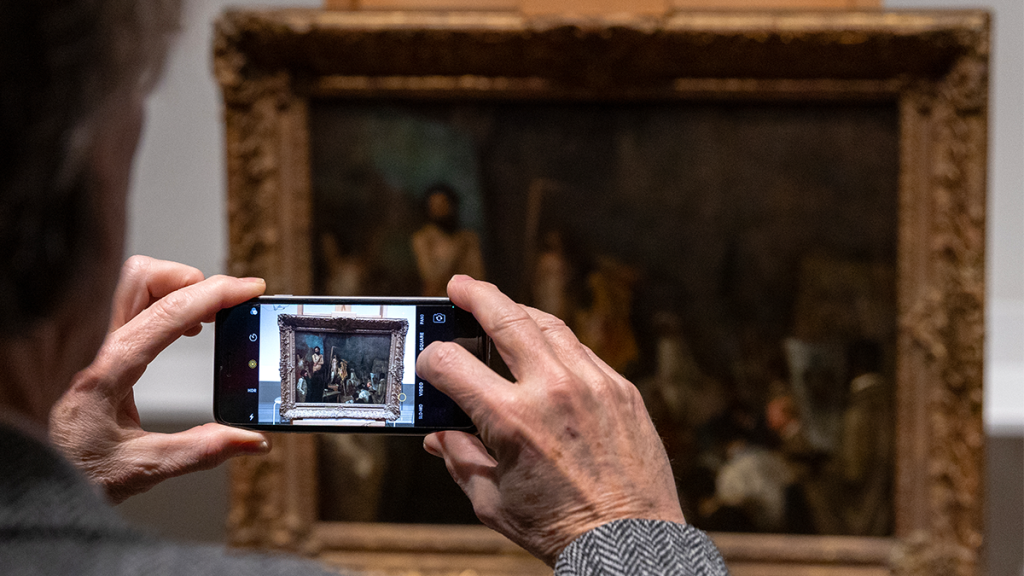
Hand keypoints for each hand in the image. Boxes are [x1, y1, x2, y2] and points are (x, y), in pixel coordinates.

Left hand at [49, 256, 270, 503]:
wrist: (26, 479)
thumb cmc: (68, 472)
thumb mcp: (140, 468)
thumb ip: (201, 450)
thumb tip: (250, 441)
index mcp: (105, 371)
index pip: (167, 313)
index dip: (214, 294)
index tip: (247, 289)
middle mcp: (92, 347)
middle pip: (143, 277)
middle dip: (190, 280)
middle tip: (224, 304)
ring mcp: (87, 343)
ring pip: (131, 283)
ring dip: (173, 288)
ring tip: (203, 318)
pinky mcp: (89, 347)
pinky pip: (126, 303)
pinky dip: (159, 302)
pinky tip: (178, 328)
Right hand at [417, 275, 684, 565]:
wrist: (629, 542)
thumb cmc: (557, 528)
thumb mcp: (491, 501)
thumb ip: (460, 459)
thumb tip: (439, 435)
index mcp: (511, 420)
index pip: (452, 364)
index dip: (431, 360)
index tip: (429, 362)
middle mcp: (552, 390)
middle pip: (504, 319)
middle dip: (475, 296)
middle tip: (459, 286)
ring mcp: (592, 383)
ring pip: (547, 325)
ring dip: (517, 311)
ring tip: (500, 308)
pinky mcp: (620, 389)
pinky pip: (581, 351)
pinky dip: (555, 343)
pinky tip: (543, 349)